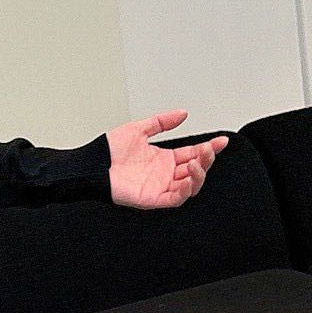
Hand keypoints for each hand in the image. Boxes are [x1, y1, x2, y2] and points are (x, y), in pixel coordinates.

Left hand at [107, 110, 228, 208]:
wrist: (91, 164)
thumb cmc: (108, 151)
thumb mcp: (139, 129)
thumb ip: (161, 121)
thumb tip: (182, 113)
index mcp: (164, 158)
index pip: (193, 153)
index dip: (209, 148)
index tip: (220, 140)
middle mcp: (165, 173)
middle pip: (196, 170)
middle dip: (206, 160)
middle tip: (209, 150)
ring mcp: (159, 186)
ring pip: (190, 186)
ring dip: (198, 175)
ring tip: (198, 163)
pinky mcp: (152, 199)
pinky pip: (174, 199)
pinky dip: (184, 191)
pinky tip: (186, 180)